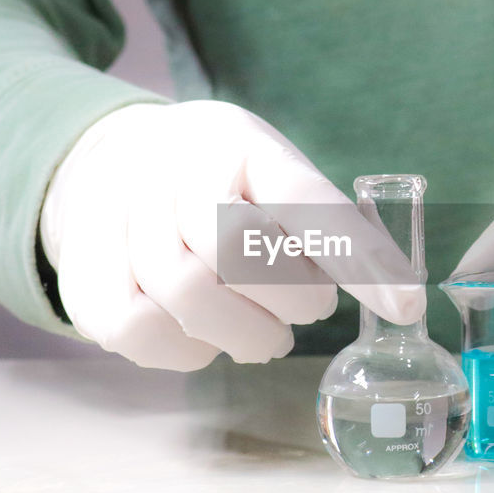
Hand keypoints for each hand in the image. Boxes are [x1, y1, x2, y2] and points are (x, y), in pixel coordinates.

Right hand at [40, 101, 424, 369]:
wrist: (105, 160)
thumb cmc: (218, 180)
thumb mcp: (269, 171)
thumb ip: (317, 223)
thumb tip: (388, 295)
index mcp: (237, 142)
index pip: (304, 200)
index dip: (357, 257)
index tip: (407, 307)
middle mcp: (172, 169)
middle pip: (237, 252)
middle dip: (290, 297)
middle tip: (311, 310)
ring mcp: (119, 217)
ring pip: (186, 294)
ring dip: (244, 333)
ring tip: (267, 337)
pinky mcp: (85, 271)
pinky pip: (139, 328)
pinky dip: (188, 350)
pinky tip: (208, 338)